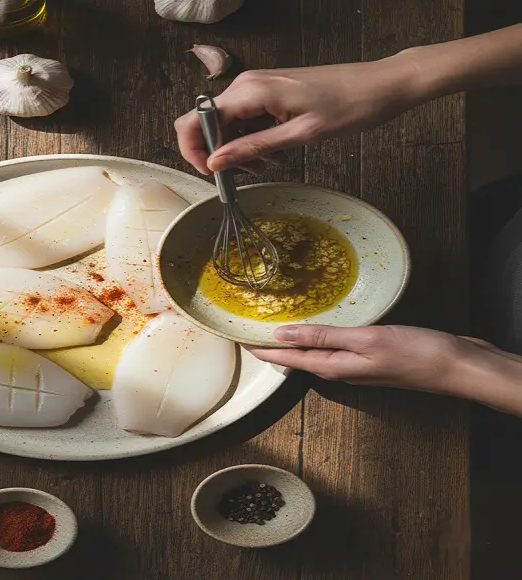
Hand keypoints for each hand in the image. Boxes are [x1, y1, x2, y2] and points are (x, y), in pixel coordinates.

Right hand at [174, 58, 420, 173]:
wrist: (381, 84)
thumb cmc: (349, 106)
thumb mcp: (300, 135)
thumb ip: (253, 147)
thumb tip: (216, 162)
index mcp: (250, 90)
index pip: (197, 119)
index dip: (195, 150)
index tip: (213, 173)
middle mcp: (247, 84)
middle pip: (207, 123)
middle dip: (218, 153)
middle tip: (247, 173)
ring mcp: (256, 87)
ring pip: (225, 124)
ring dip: (238, 150)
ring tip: (268, 164)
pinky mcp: (267, 92)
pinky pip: (244, 119)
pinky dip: (251, 140)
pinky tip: (275, 152)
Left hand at [249, 324, 521, 415]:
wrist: (458, 367)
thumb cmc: (416, 353)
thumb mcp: (365, 340)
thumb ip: (324, 337)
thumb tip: (282, 335)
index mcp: (335, 367)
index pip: (288, 359)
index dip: (262, 350)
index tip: (238, 341)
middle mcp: (343, 370)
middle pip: (299, 359)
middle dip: (274, 347)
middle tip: (250, 330)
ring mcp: (359, 366)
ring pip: (318, 354)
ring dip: (297, 342)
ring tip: (277, 327)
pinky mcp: (375, 358)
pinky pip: (339, 348)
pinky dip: (323, 338)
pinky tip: (323, 328)